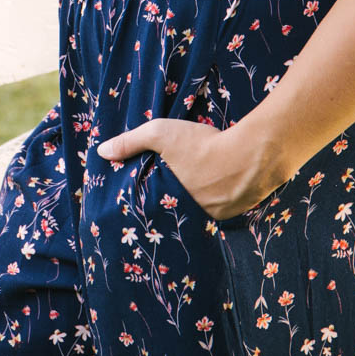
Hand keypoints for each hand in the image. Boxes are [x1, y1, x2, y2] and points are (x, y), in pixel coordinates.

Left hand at [96, 117, 283, 221]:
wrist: (253, 156)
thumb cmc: (203, 144)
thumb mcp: (161, 134)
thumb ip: (130, 142)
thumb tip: (101, 152)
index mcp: (168, 203)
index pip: (147, 214)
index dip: (143, 209)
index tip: (138, 205)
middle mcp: (188, 218)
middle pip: (171, 217)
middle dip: (167, 210)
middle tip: (166, 199)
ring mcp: (212, 220)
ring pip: (194, 216)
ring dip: (192, 207)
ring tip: (191, 192)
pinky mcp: (232, 216)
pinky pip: (216, 213)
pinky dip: (213, 204)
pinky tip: (216, 190)